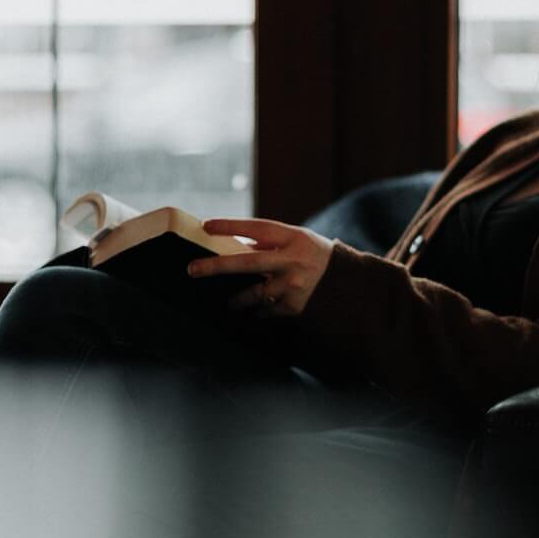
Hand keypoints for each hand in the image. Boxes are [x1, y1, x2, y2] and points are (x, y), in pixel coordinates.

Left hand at [188, 218, 334, 316]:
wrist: (346, 282)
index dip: (231, 226)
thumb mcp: (294, 241)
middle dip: (217, 266)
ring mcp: (293, 285)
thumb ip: (265, 244)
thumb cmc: (311, 254)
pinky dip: (257, 310)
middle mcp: (292, 260)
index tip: (206, 225)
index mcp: (291, 237)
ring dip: (237, 299)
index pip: (256, 228)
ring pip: (254, 294)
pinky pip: (266, 310)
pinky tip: (254, 312)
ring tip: (228, 303)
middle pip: (248, 262)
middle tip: (192, 270)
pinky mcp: (294, 306)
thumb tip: (228, 247)